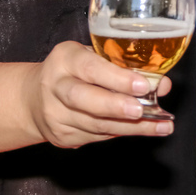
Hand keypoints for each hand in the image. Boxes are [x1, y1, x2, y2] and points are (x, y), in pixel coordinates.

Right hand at [23, 41, 173, 148]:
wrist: (33, 99)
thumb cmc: (73, 72)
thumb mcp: (93, 57)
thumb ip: (124, 67)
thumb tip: (161, 83)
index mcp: (65, 59)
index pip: (89, 67)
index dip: (117, 77)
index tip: (143, 84)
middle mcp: (55, 86)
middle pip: (83, 99)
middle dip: (116, 106)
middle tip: (142, 111)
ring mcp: (56, 115)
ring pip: (95, 124)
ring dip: (132, 127)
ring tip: (162, 126)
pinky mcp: (62, 137)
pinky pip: (98, 136)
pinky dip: (123, 133)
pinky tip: (145, 130)